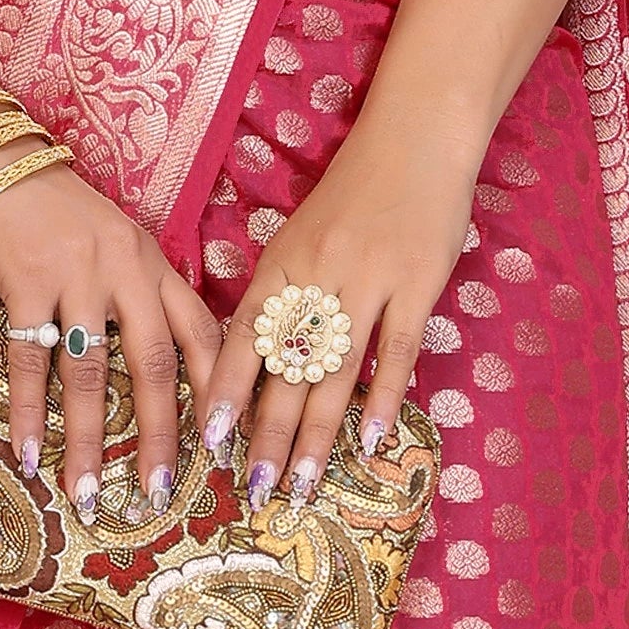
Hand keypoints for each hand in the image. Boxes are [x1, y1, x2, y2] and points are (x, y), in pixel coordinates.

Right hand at [0, 162, 223, 513]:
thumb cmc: (49, 208)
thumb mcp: (111, 241)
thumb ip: (135, 291)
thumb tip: (156, 361)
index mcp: (153, 262)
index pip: (201, 334)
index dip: (216, 393)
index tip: (223, 448)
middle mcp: (125, 268)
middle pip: (155, 365)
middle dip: (159, 435)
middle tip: (157, 492)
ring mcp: (76, 273)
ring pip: (90, 373)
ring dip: (88, 440)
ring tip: (86, 492)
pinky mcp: (25, 280)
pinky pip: (30, 361)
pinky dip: (29, 414)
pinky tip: (28, 454)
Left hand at [203, 115, 484, 505]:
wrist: (414, 140)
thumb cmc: (352, 194)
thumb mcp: (298, 238)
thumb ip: (278, 295)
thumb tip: (255, 363)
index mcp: (279, 265)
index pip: (242, 339)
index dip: (226, 392)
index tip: (211, 441)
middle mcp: (316, 277)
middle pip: (286, 370)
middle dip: (267, 435)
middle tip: (254, 487)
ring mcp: (368, 281)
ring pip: (335, 373)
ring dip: (317, 436)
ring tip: (302, 484)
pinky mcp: (417, 285)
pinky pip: (395, 354)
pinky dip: (383, 401)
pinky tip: (368, 443)